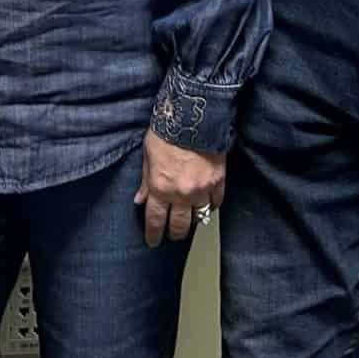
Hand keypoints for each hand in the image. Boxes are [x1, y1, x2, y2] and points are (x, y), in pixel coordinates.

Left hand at [133, 129, 225, 246]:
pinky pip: (216, 202)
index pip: (155, 220)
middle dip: (175, 233)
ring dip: (194, 220)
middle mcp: (181, 194)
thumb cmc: (167, 132)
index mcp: (160, 188)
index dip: (154, 234)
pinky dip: (211, 206)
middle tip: (173, 235)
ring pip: (199, 217)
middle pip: (180, 225)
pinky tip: (207, 205)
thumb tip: (140, 199)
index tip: (153, 241)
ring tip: (190, 221)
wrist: (193, 116)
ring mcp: (202, 189)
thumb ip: (145, 181)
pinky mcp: (218, 182)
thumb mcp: (148, 155)